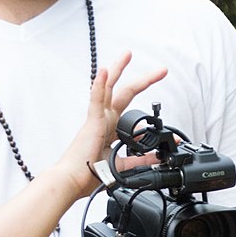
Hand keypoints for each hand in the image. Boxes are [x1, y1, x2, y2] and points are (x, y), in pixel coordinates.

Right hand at [54, 52, 169, 196]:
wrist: (74, 181)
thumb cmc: (89, 174)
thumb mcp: (122, 165)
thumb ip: (141, 160)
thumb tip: (158, 157)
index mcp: (109, 128)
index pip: (129, 110)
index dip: (148, 111)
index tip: (162, 113)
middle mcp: (104, 120)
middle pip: (122, 92)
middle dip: (142, 79)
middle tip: (160, 70)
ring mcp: (97, 119)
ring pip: (108, 88)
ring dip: (118, 69)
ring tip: (128, 54)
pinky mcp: (91, 122)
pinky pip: (96, 99)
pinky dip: (101, 85)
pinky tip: (106, 71)